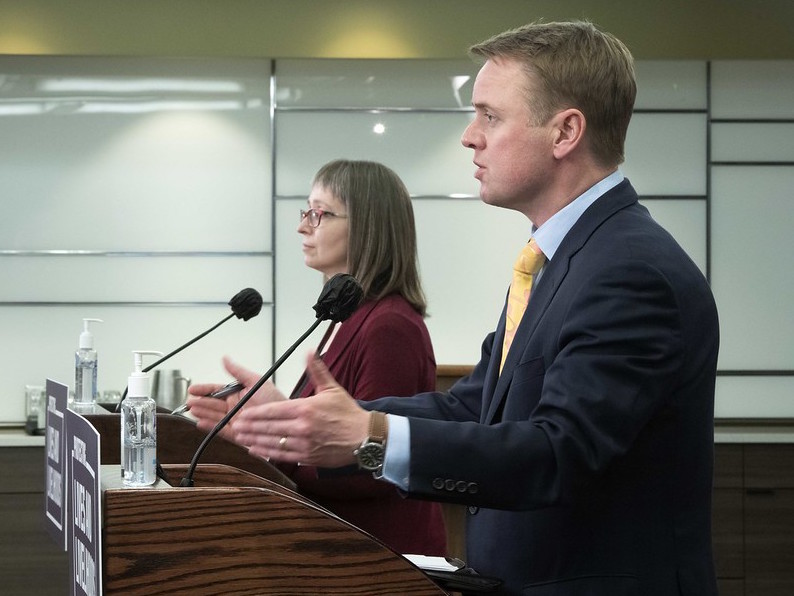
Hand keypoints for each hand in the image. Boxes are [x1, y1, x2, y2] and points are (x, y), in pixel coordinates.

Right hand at [186, 356, 286, 439]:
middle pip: (213, 404)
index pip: (217, 390)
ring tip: (193, 410)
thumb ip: (238, 372)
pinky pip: (221, 430)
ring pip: (214, 416)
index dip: (205, 389)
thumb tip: (225, 359)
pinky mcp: (237, 434)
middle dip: (201, 402)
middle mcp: (235, 407)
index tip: (193, 389)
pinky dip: (210, 427)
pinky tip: (200, 423)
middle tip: (189, 401)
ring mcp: (235, 420)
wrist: (286, 420)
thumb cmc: (275, 400)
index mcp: (239, 394)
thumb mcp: (256, 381)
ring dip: (203, 413)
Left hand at [234, 355, 370, 467]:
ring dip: (254, 440)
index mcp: (306, 408)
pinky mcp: (307, 456)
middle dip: (249, 427)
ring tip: (240, 437)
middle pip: (269, 427)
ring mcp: (304, 444)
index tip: (241, 414)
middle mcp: (302, 427)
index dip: (254, 414)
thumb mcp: (332, 388)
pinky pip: (282, 455)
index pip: (273, 411)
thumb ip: (317, 370)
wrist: (365, 438)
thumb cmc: (348, 413)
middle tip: (235, 426)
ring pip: (273, 442)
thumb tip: (310, 351)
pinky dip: (266, 452)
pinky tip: (256, 450)